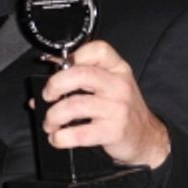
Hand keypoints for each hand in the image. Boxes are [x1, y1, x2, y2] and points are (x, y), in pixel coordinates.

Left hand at [39, 40, 169, 168]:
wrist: (146, 136)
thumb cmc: (121, 109)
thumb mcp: (109, 87)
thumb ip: (80, 80)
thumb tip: (41, 89)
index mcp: (117, 69)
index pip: (98, 50)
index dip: (74, 56)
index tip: (59, 69)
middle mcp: (118, 85)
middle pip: (80, 74)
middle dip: (54, 85)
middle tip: (48, 96)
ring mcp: (117, 108)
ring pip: (74, 105)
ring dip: (53, 116)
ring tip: (50, 123)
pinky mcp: (113, 131)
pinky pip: (80, 133)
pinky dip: (61, 137)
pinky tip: (58, 137)